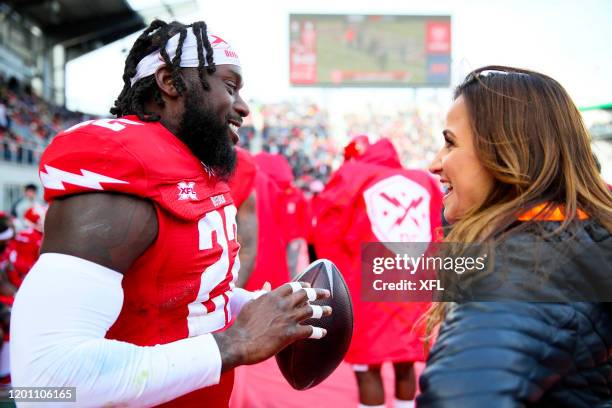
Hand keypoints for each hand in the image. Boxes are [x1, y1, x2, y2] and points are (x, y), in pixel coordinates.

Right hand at [213, 282, 331, 371]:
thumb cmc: (243, 324)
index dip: (303, 285)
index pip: (293, 286)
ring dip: (322, 310)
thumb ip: (261, 294)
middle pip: (306, 294)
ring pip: (311, 311)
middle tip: (326, 293)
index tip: (309, 286)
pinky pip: (309, 330)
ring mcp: (288, 318)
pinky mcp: (290, 334)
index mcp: (273, 296)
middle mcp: (283, 304)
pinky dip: (318, 332)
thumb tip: (267, 284)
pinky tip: (323, 333)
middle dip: (318, 293)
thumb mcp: (251, 304)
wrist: (240, 342)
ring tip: (329, 310)